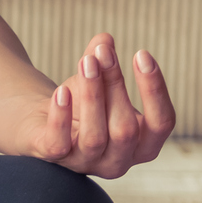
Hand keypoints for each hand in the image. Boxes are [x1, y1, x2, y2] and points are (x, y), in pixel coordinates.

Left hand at [27, 32, 173, 178]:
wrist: (39, 124)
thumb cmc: (80, 105)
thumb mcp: (97, 84)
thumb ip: (103, 63)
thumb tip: (104, 38)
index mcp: (143, 145)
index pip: (162, 122)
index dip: (155, 89)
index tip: (142, 54)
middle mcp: (119, 162)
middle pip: (126, 127)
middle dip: (116, 85)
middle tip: (104, 52)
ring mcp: (87, 164)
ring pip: (96, 136)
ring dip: (92, 95)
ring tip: (85, 61)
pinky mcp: (56, 159)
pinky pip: (60, 142)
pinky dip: (60, 116)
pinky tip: (61, 91)